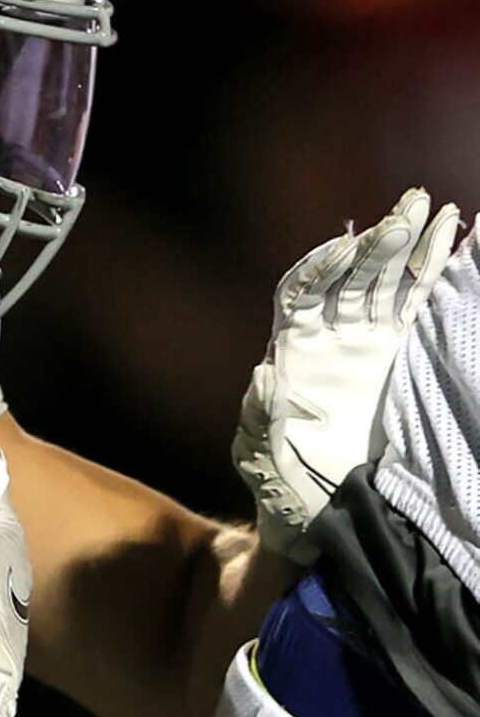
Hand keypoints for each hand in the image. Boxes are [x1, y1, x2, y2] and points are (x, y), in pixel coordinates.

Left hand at [235, 188, 460, 562]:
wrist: (321, 508)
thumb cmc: (280, 479)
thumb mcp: (259, 452)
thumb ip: (261, 415)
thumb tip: (263, 374)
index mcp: (291, 348)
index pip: (303, 291)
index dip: (322, 266)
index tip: (346, 246)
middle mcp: (329, 336)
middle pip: (353, 276)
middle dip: (379, 243)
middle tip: (409, 209)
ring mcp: (368, 343)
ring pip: (390, 284)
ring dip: (412, 248)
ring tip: (437, 211)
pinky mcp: (402, 356)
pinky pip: (420, 308)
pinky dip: (437, 277)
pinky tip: (456, 244)